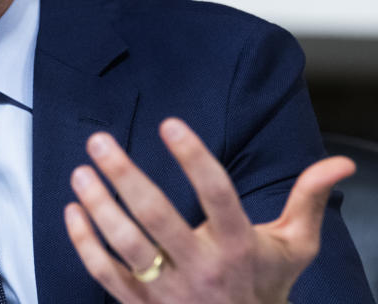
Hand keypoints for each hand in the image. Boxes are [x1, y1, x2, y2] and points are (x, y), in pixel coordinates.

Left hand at [63, 118, 354, 303]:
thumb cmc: (265, 283)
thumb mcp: (295, 245)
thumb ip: (309, 199)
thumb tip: (339, 163)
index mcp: (239, 247)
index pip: (217, 195)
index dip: (194, 159)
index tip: (171, 125)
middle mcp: (201, 268)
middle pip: (157, 218)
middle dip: (125, 176)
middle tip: (99, 141)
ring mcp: (168, 290)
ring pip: (126, 246)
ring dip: (99, 206)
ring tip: (80, 171)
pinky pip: (105, 275)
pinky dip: (85, 244)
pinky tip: (73, 211)